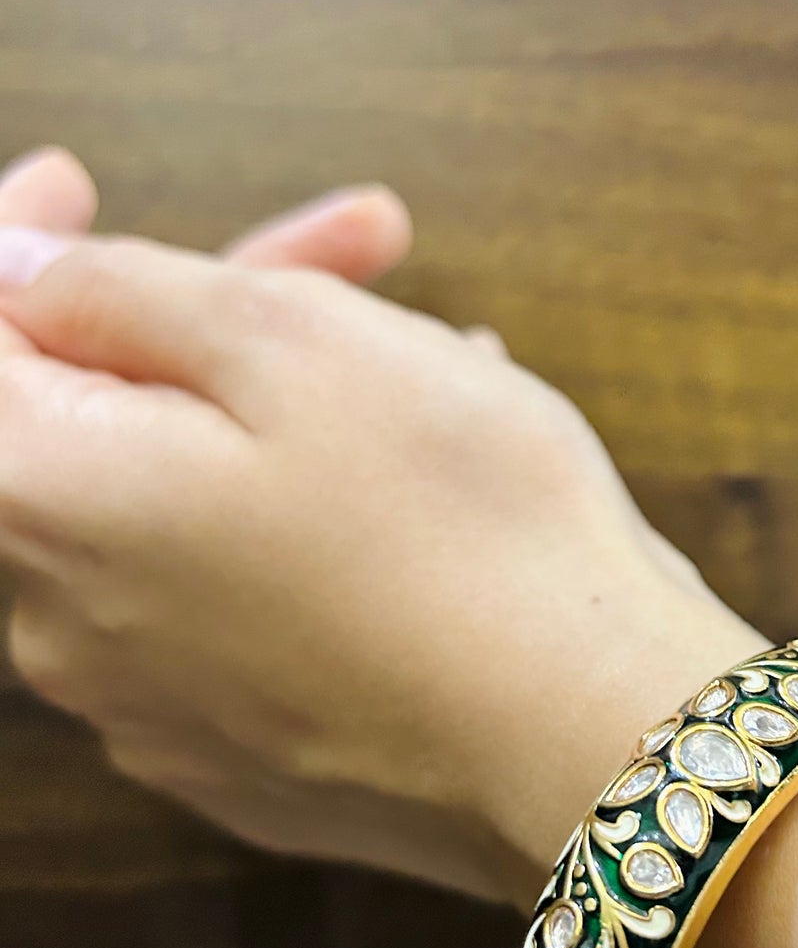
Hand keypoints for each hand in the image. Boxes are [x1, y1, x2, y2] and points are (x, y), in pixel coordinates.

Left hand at [0, 189, 759, 902]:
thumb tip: (20, 274)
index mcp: (47, 504)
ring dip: (285, 416)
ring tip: (443, 365)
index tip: (82, 183)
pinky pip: (239, 603)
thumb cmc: (460, 525)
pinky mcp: (241, 763)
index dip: (12, 249)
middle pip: (92, 426)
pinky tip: (426, 486)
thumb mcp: (297, 341)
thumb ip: (120, 290)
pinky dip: (304, 525)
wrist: (590, 739)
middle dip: (213, 319)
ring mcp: (151, 713)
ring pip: (182, 510)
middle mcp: (61, 630)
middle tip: (366, 249)